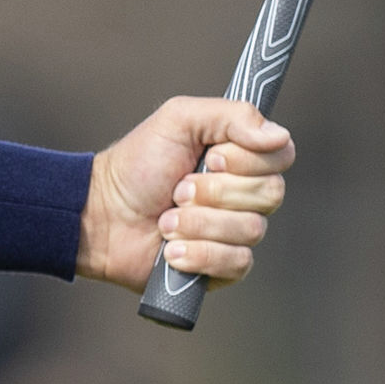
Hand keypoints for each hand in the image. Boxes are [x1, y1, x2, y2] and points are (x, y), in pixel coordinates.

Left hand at [77, 98, 293, 292]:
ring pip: (251, 230)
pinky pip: (237, 263)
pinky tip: (171, 251)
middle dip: (215, 192)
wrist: (102, 215)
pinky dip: (200, 254)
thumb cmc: (138, 165)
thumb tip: (278, 136)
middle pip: (270, 194)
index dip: (247, 160)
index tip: (210, 158)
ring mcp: (235, 232)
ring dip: (199, 223)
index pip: (281, 156)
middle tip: (178, 189)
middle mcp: (245, 194)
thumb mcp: (179, 120)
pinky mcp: (223, 267)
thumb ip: (232, 115)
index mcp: (240, 157)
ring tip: (166, 221)